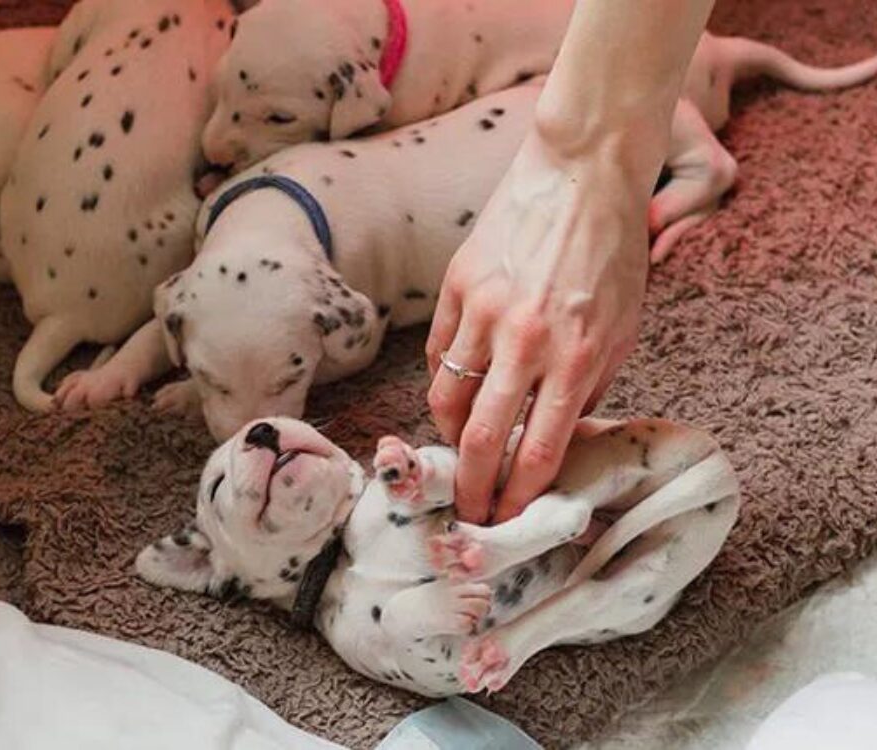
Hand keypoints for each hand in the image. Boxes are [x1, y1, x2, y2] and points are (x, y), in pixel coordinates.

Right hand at [426, 126, 649, 524]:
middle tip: (464, 511)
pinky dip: (443, 378)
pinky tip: (456, 386)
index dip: (517, 496)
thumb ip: (589, 389)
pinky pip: (437, 352)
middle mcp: (525, 340)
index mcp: (576, 356)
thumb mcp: (623, 329)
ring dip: (449, 434)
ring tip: (458, 445)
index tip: (505, 518)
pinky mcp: (457, 285)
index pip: (536, 451)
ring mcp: (484, 310)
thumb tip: (554, 438)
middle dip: (469, 487)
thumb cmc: (612, 254)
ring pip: (445, 397)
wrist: (581, 172)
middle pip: (480, 437)